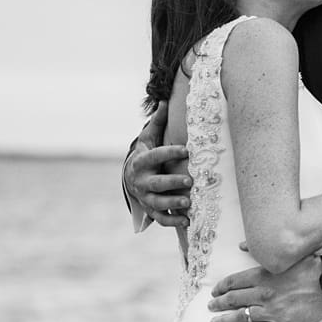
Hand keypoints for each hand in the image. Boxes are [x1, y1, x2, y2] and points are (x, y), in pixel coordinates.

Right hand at [123, 100, 191, 226]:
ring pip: (157, 203)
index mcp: (141, 161)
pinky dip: (172, 222)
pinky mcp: (151, 210)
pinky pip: (160, 219)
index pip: (156, 156)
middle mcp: (142, 181)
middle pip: (156, 183)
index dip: (170, 152)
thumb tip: (164, 99)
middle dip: (172, 182)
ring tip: (189, 201)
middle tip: (190, 179)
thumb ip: (158, 121)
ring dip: (172, 204)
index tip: (187, 149)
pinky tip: (188, 220)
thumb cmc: (146, 153)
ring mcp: (145, 197)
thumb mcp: (149, 137)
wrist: (132, 177)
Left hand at [207, 256, 321, 321]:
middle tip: (213, 306)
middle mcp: (264, 292)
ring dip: (225, 321)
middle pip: (234, 299)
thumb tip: (243, 245)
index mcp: (264, 274)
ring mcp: (272, 309)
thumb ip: (261, 252)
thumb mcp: (287, 254)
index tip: (216, 291)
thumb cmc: (312, 268)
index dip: (222, 288)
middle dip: (219, 304)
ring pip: (241, 317)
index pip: (235, 282)